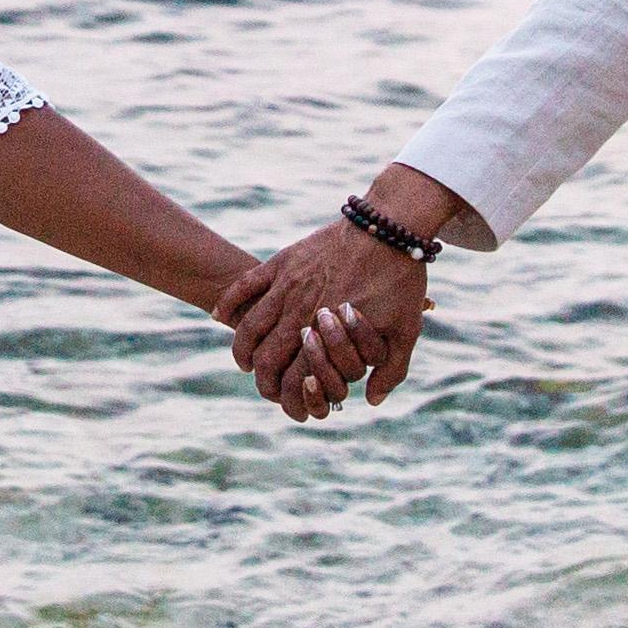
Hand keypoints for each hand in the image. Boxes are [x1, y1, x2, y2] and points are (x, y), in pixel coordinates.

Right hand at [219, 199, 438, 415]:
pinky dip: (229, 302)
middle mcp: (302, 313)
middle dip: (262, 380)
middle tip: (264, 385)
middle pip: (266, 358)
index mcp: (329, 335)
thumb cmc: (400, 280)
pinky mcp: (284, 261)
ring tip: (245, 360)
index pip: (294, 379)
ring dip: (243, 349)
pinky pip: (247, 284)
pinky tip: (220, 315)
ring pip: (251, 326)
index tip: (285, 401)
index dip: (287, 398)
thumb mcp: (407, 331)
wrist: (390, 227)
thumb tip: (370, 400)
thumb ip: (391, 371)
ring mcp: (288, 285)